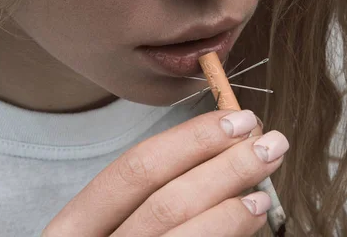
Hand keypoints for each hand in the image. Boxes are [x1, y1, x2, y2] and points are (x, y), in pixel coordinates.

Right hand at [42, 109, 288, 236]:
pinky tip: (252, 215)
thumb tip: (227, 146)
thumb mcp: (119, 222)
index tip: (237, 121)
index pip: (135, 168)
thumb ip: (158, 189)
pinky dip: (227, 234)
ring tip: (266, 185)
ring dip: (234, 205)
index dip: (190, 140)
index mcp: (76, 225)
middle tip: (270, 143)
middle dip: (225, 168)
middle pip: (166, 203)